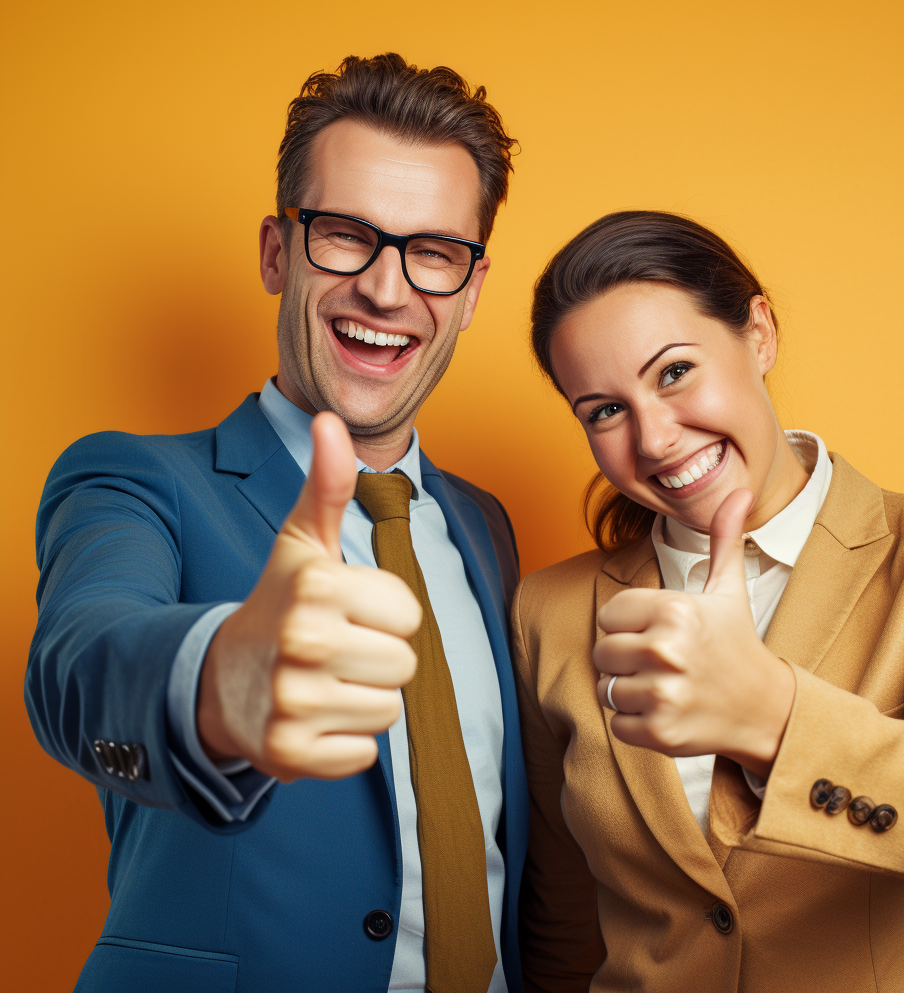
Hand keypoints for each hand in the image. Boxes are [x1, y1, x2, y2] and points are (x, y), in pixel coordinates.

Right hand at [197, 412, 420, 781]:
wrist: (221, 677)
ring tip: (325, 681)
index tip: (347, 612)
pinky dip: (346, 742)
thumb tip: (330, 419)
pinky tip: (313, 717)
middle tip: (336, 650)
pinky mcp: (289, 754)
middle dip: (379, 659)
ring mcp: (291, 702)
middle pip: (405, 664)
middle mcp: (302, 642)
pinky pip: (365, 753)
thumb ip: (329, 485)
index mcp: (318, 586)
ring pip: (389, 710)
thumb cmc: (282, 602)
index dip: (385, 614)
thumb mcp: (304, 541)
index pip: (410, 614)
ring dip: (364, 699)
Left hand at [594, 489, 794, 776]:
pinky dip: (634, 723)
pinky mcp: (658, 732)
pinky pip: (616, 724)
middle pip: (602, 651)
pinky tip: (666, 712)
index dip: (628, 625)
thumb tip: (739, 492)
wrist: (766, 710)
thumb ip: (723, 539)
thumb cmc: (737, 645)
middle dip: (625, 658)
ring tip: (664, 686)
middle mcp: (666, 650)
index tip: (658, 632)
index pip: (609, 614)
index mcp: (675, 610)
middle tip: (661, 662)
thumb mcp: (728, 590)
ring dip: (627, 691)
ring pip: (606, 688)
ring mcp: (662, 693)